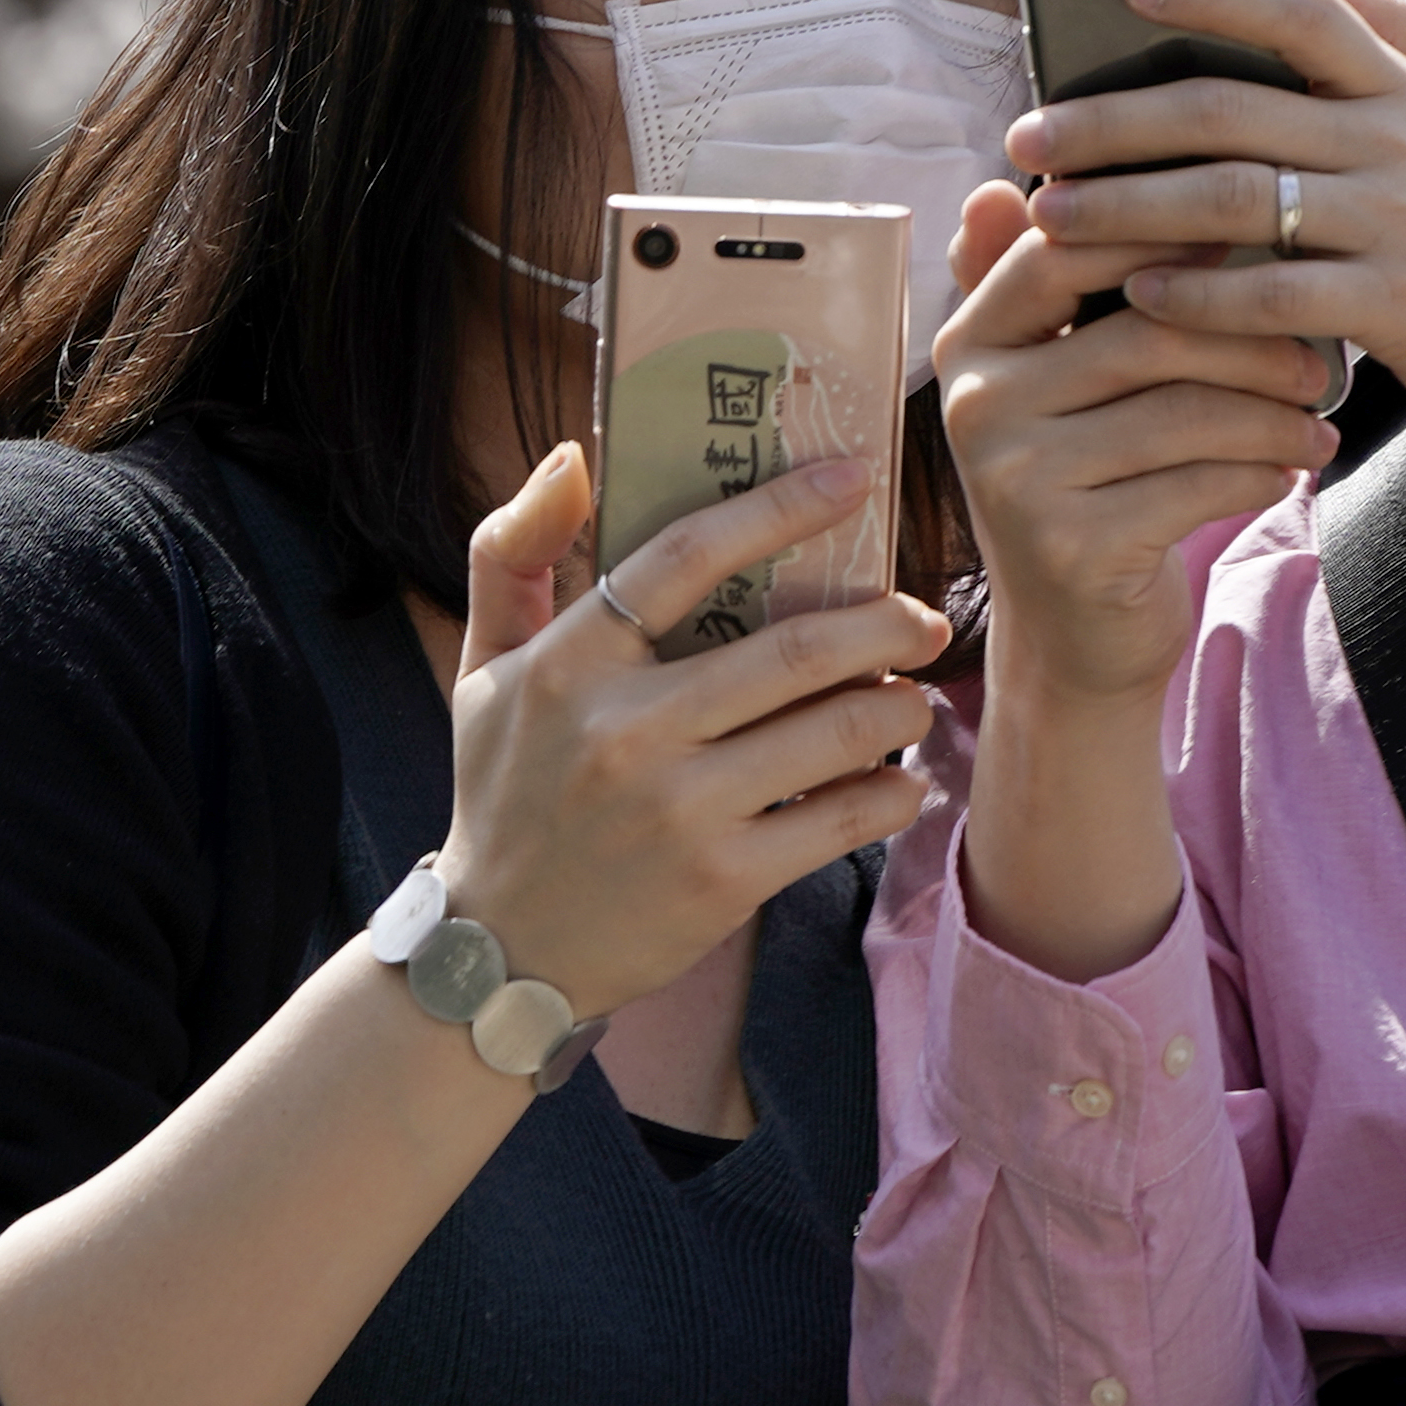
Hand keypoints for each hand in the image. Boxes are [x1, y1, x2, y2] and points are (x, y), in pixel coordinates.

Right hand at [431, 444, 943, 1016]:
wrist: (499, 951)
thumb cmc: (504, 791)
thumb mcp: (483, 667)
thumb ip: (512, 552)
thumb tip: (572, 454)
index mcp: (569, 663)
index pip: (686, 556)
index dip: (779, 507)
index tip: (851, 478)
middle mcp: (626, 731)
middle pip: (792, 649)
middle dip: (884, 623)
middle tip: (923, 617)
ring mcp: (679, 810)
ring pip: (833, 732)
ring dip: (899, 705)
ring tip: (915, 695)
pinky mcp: (724, 880)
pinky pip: (839, 820)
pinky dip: (891, 793)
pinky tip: (904, 781)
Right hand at [926, 174, 1336, 709]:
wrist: (1076, 640)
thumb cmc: (1090, 481)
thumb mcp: (1055, 384)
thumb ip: (1041, 288)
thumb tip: (1004, 186)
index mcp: (971, 341)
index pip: (1065, 248)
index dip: (1164, 229)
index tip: (1254, 230)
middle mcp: (976, 403)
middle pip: (1146, 328)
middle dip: (1249, 335)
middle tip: (1319, 349)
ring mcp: (1017, 479)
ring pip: (1183, 408)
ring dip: (1273, 408)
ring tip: (1320, 412)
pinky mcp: (1071, 546)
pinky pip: (1197, 482)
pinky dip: (1261, 468)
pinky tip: (1293, 465)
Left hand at [1015, 0, 1405, 612]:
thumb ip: (1396, 37)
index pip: (1303, 14)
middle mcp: (1405, 143)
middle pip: (1235, 110)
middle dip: (1117, 118)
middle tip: (1028, 132)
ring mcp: (1405, 224)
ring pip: (1239, 198)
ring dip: (1131, 205)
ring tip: (1051, 215)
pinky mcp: (1405, 308)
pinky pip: (1277, 294)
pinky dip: (1201, 294)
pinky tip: (1138, 297)